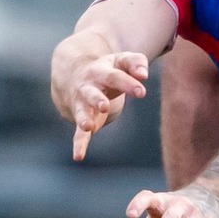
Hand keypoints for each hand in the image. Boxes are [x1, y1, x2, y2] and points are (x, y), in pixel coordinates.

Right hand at [52, 45, 149, 160]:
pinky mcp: (82, 120)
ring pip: (82, 112)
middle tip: (105, 105)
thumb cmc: (108, 69)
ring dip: (84, 119)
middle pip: (93, 94)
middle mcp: (88, 88)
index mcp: (101, 72)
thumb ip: (136, 63)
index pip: (115, 76)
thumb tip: (144, 75)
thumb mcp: (121, 61)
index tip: (142, 92)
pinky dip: (79, 145)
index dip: (128, 84)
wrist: (74, 76)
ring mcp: (83, 105)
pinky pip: (79, 134)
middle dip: (98, 100)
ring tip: (88, 126)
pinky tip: (78, 157)